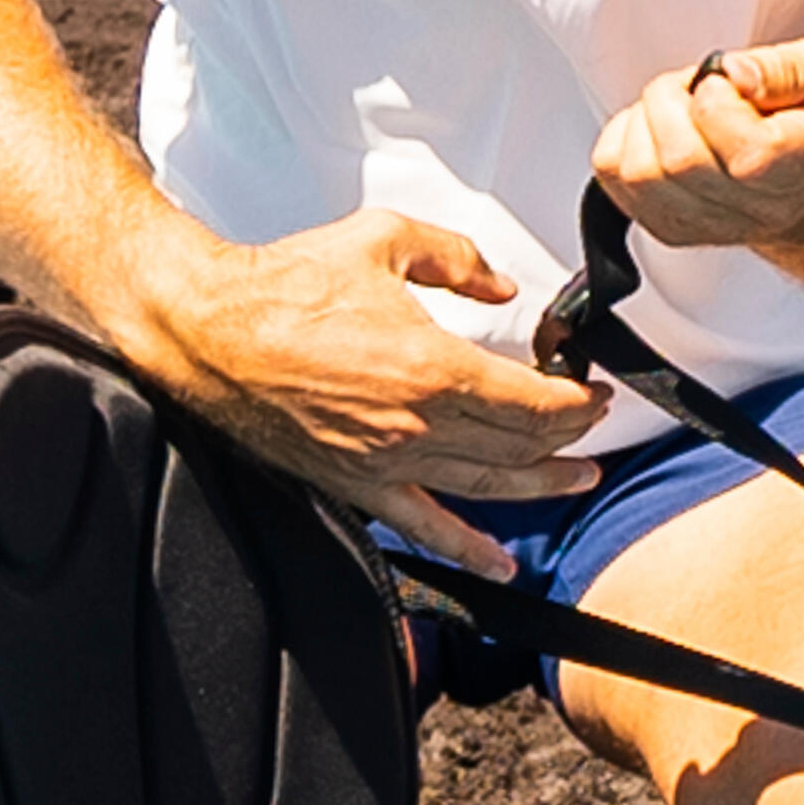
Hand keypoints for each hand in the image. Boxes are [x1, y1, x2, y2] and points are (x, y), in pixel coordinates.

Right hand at [103, 204, 604, 576]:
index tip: (593, 390)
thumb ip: (456, 258)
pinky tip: (499, 564)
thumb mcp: (384, 240)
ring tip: (578, 478)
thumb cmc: (282, 288)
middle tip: (593, 422)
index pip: (535, 403)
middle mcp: (416, 426)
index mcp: (432, 368)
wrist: (210, 330)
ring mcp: (388, 463)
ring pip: (489, 487)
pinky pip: (424, 527)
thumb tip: (496, 282)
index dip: (578, 400)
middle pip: (520, 446)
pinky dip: (469, 550)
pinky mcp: (357, 485)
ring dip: (543, 486)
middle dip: (570, 436)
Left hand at [593, 40, 803, 255]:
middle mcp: (757, 209)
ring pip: (639, 172)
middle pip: (680, 161)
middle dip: (672, 99)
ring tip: (680, 110)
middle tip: (696, 88)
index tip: (727, 82)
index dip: (719, 101)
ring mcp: (708, 226)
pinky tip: (660, 131)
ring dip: (646, 119)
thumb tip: (734, 73)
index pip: (747, 154)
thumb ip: (786, 67)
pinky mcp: (667, 227)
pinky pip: (612, 175)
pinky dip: (624, 137)